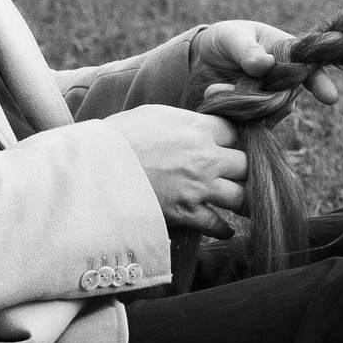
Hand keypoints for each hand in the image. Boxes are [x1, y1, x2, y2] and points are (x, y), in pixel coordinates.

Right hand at [116, 105, 248, 235]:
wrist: (94, 168)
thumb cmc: (119, 136)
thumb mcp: (156, 114)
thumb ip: (187, 121)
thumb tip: (201, 126)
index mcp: (199, 128)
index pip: (237, 133)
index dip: (237, 140)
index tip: (233, 148)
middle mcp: (206, 158)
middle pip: (248, 164)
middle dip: (246, 170)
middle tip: (242, 176)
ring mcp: (198, 187)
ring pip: (241, 196)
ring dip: (242, 199)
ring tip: (244, 204)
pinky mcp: (185, 213)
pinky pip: (217, 224)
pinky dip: (224, 228)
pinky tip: (225, 228)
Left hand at [190, 19, 341, 114]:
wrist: (201, 59)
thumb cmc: (225, 40)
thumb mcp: (232, 37)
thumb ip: (247, 49)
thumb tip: (265, 64)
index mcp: (288, 53)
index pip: (311, 68)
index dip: (321, 82)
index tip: (329, 97)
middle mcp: (284, 80)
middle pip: (289, 97)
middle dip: (266, 98)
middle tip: (231, 87)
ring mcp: (270, 100)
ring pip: (271, 114)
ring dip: (245, 107)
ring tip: (215, 90)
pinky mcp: (255, 116)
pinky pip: (253, 124)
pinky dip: (235, 118)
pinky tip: (217, 102)